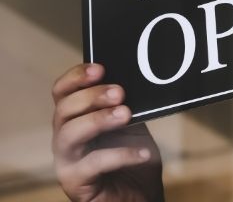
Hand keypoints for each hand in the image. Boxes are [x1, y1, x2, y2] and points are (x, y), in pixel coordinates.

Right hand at [52, 63, 163, 200]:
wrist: (140, 196)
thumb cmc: (133, 157)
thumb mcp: (132, 125)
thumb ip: (128, 104)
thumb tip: (137, 80)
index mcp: (75, 118)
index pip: (62, 92)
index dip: (76, 77)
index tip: (100, 68)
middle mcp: (64, 138)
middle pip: (63, 110)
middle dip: (91, 96)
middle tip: (119, 92)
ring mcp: (67, 161)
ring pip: (69, 134)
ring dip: (98, 120)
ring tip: (125, 114)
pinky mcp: (75, 183)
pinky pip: (94, 164)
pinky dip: (121, 154)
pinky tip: (143, 153)